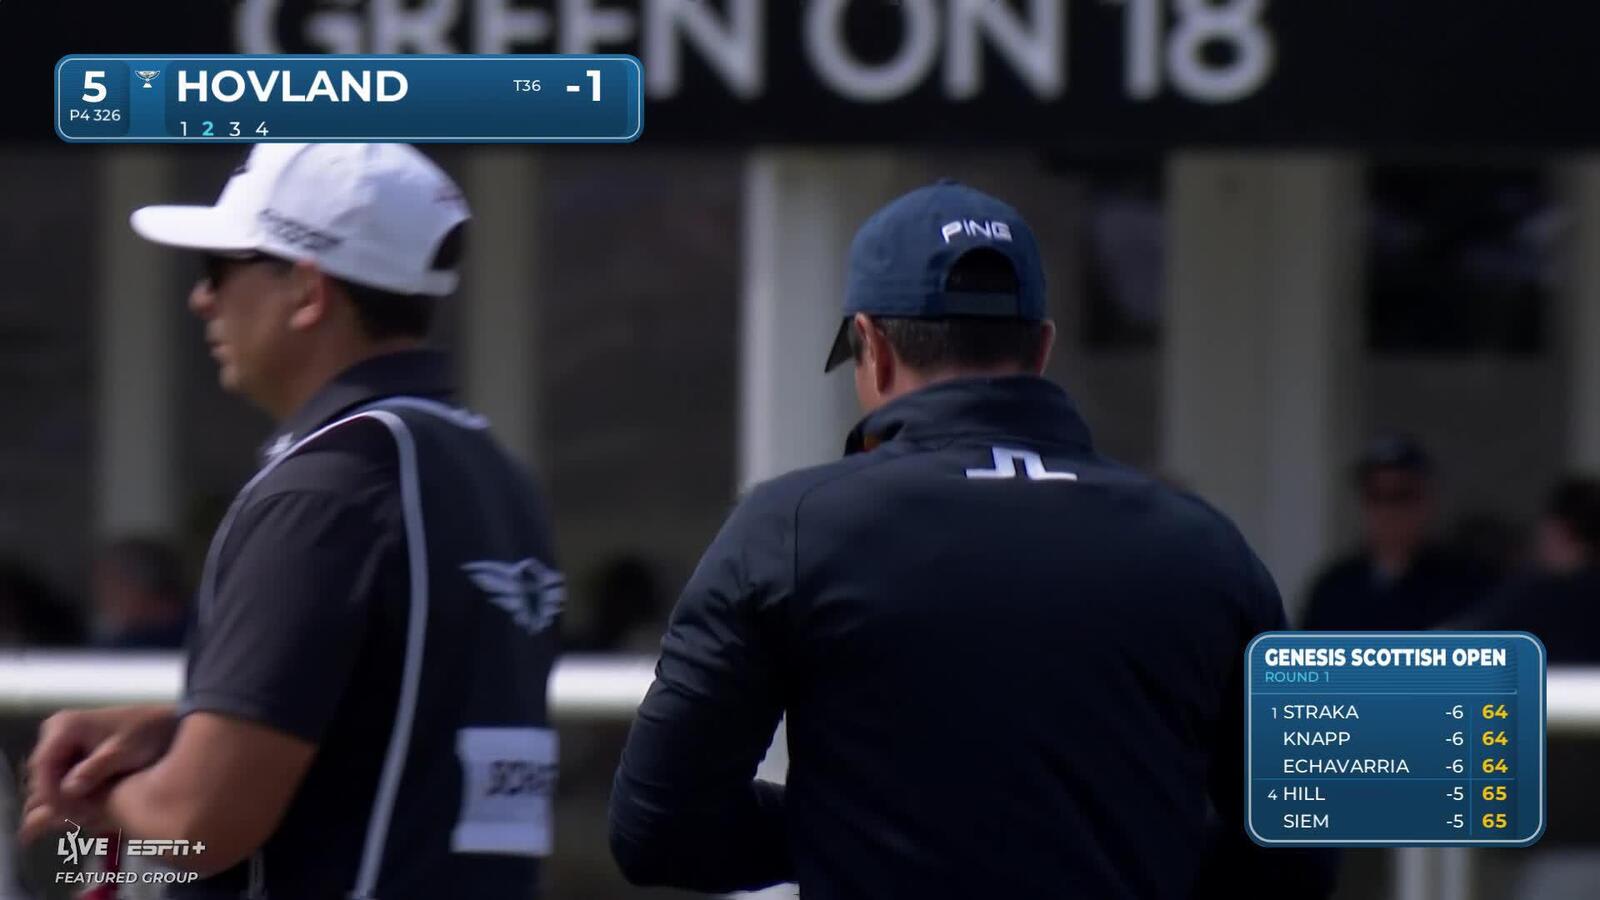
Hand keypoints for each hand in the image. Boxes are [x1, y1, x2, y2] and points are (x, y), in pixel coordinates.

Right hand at [19, 705, 176, 841]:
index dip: (51, 793)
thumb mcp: (125, 750)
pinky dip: (74, 799)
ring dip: (67, 803)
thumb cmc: (147, 733)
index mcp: (64, 727)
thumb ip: (97, 768)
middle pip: (44, 778)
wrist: (163, 725)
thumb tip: (69, 789)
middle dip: (61, 801)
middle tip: (83, 821)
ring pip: (52, 785)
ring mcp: (60, 748)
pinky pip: (62, 785)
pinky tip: (91, 813)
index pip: (43, 766)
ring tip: (90, 818)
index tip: (68, 814)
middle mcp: (56, 735)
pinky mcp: (68, 760)